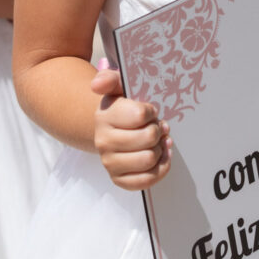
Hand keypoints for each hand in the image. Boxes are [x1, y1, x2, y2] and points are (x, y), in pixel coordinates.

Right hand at [91, 67, 171, 189]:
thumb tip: (97, 84)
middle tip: (156, 127)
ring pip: (149, 159)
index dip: (151, 112)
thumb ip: (109, 78)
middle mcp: (103, 142)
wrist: (113, 128)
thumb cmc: (122, 105)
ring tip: (157, 141)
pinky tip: (160, 156)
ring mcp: (110, 162)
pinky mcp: (118, 179)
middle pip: (149, 138)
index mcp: (104, 117)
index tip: (150, 111)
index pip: (141, 115)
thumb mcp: (117, 85)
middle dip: (158, 131)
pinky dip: (160, 168)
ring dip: (160, 149)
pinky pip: (147, 180)